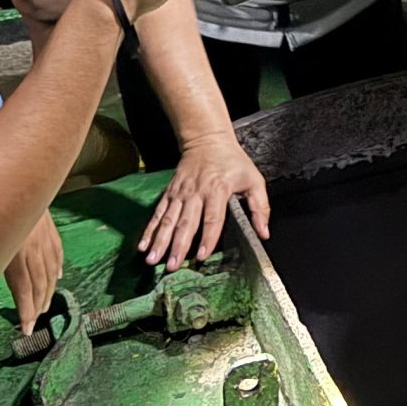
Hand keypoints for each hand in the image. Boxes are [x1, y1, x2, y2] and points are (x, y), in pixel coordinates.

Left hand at [2, 210, 64, 334]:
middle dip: (37, 306)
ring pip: (50, 269)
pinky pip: (56, 251)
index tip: (25, 329)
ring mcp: (43, 235)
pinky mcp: (48, 225)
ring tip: (44, 307)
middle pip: (40, 283)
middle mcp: (33, 246)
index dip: (26, 311)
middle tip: (33, 324)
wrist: (13, 167)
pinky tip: (58, 276)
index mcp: (16, 250)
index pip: (25, 288)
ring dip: (48, 291)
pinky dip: (57, 267)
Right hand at [140, 131, 272, 269]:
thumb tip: (264, 233)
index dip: (207, 238)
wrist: (207, 139)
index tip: (202, 256)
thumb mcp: (254, 180)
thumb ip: (260, 207)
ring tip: (152, 260)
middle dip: (178, 246)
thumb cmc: (233, 161)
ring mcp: (180, 193)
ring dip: (160, 242)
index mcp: (217, 190)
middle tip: (172, 266)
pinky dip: (149, 230)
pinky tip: (143, 245)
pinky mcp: (169, 193)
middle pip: (186, 223)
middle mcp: (195, 193)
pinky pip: (157, 214)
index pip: (212, 219)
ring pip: (168, 221)